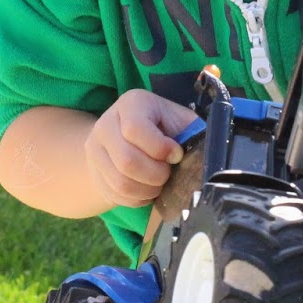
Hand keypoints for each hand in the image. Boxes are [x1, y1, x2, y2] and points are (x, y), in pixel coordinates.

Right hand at [85, 89, 199, 208]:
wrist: (128, 137)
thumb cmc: (164, 127)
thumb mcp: (179, 120)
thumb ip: (192, 132)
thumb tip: (207, 153)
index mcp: (131, 104)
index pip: (136, 129)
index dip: (160, 148)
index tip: (176, 154)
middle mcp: (106, 123)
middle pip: (127, 160)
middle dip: (156, 174)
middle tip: (168, 172)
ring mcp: (95, 150)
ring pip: (121, 182)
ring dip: (148, 189)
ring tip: (159, 183)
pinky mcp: (95, 172)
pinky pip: (116, 195)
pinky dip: (137, 198)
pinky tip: (147, 189)